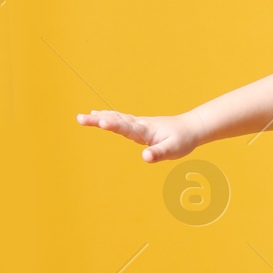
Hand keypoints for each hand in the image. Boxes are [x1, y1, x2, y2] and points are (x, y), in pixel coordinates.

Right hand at [76, 109, 202, 162]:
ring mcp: (139, 123)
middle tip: (80, 118)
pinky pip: (121, 119)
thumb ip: (159, 153)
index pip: (127, 127)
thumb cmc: (183, 140)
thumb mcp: (174, 149)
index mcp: (146, 130)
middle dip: (99, 119)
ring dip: (101, 117)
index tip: (100, 121)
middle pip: (117, 120)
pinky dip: (110, 117)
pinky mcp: (140, 125)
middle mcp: (140, 124)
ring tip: (84, 117)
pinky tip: (101, 116)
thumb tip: (145, 157)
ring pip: (118, 118)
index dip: (114, 124)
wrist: (192, 127)